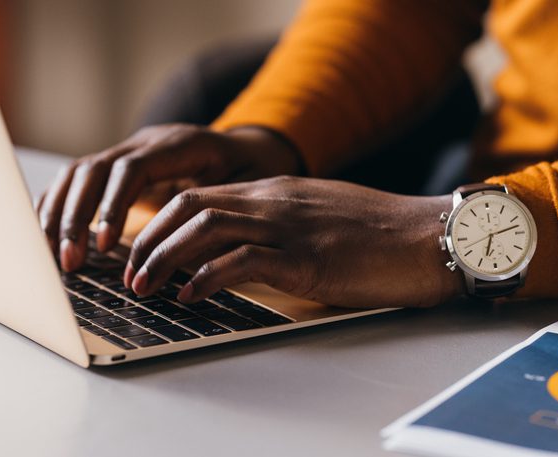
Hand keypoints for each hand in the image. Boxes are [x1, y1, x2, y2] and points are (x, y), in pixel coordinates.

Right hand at [36, 125, 301, 270]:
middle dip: (75, 217)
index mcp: (177, 145)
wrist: (247, 149)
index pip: (130, 170)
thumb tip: (198, 252)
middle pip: (92, 170)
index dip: (112, 206)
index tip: (104, 246)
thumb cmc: (249, 173)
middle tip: (70, 262)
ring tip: (55, 258)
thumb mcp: (248, 186)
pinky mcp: (114, 168)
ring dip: (59, 216)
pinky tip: (48, 239)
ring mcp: (125, 152)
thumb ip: (222, 211)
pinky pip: (74, 182)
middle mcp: (144, 143)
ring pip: (76, 174)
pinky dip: (57, 208)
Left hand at [124, 176, 462, 308]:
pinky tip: (190, 297)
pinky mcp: (305, 257)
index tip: (138, 251)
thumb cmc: (380, 236)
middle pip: (188, 206)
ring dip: (164, 259)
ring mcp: (288, 227)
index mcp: (275, 191)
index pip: (199, 195)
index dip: (158, 223)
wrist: (429, 237)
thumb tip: (241, 249)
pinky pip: (240, 261)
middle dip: (148, 240)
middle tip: (128, 273)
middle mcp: (274, 201)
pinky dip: (205, 278)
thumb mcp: (319, 218)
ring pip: (204, 229)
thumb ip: (280, 224)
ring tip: (146, 287)